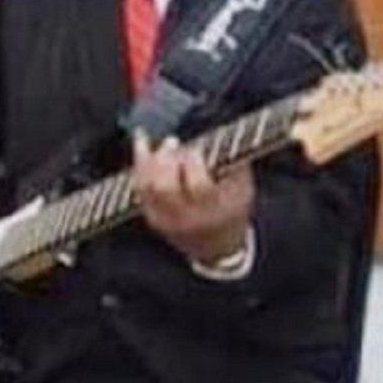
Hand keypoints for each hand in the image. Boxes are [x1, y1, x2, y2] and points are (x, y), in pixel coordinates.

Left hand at [132, 133, 253, 264]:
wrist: (218, 248)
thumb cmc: (232, 210)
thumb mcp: (243, 189)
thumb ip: (234, 162)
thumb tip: (219, 134)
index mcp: (214, 211)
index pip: (199, 186)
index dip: (194, 162)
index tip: (196, 148)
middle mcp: (186, 218)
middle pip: (165, 187)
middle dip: (166, 159)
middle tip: (173, 143)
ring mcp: (165, 219)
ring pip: (148, 186)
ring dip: (151, 158)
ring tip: (163, 143)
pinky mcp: (152, 217)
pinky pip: (139, 187)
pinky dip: (139, 163)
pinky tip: (141, 142)